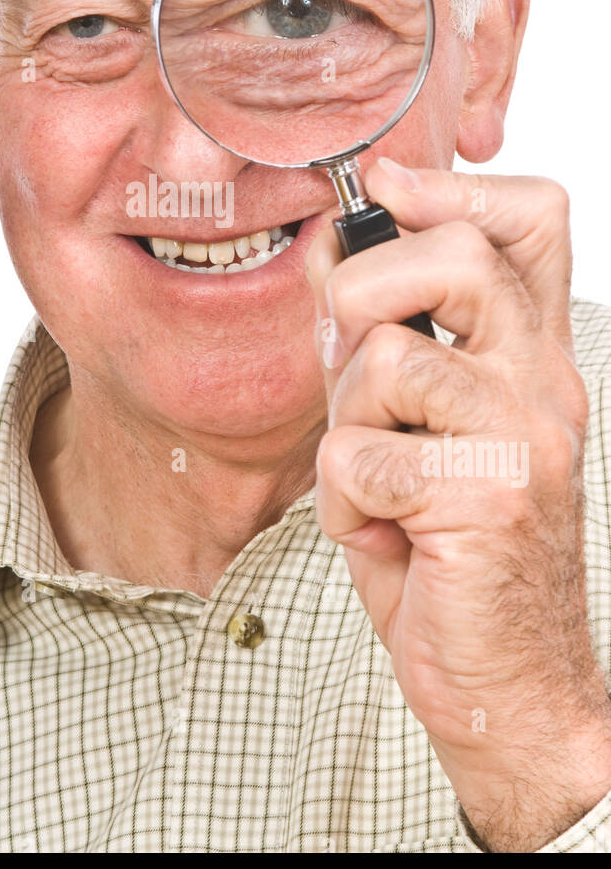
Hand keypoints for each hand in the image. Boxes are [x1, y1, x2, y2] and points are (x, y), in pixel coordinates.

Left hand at [305, 158, 610, 850]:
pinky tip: (381, 532)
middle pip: (459, 256)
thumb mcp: (415, 430)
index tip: (388, 187)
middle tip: (357, 357)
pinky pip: (362, 457)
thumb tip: (327, 255)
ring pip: (388, 360)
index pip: (531, 221)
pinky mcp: (488, 499)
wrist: (511, 684)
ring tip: (373, 478)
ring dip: (347, 423)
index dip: (454, 184)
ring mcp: (523, 439)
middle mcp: (541, 384)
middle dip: (369, 287)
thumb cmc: (453, 554)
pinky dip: (343, 500)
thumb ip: (381, 346)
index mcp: (529, 357)